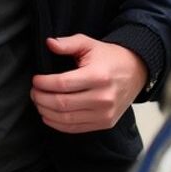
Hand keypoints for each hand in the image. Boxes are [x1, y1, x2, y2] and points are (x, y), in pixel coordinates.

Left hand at [30, 35, 147, 133]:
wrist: (136, 72)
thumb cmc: (109, 58)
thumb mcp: (90, 44)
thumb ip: (68, 43)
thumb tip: (49, 43)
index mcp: (98, 76)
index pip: (62, 84)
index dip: (44, 83)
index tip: (35, 80)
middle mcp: (103, 98)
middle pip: (62, 103)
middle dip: (41, 99)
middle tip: (34, 92)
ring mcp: (105, 113)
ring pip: (67, 119)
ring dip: (46, 112)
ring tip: (39, 102)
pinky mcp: (105, 123)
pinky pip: (76, 128)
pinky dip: (58, 124)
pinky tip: (49, 115)